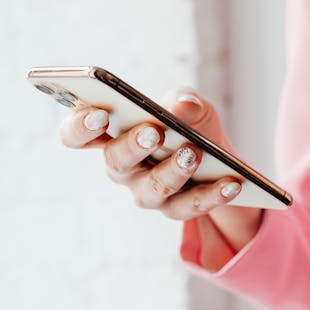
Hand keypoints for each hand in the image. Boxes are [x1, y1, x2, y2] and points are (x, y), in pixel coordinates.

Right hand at [59, 88, 245, 219]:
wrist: (219, 159)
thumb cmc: (190, 125)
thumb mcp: (191, 106)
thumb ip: (184, 101)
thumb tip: (181, 107)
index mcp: (112, 135)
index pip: (77, 134)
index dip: (80, 126)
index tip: (98, 114)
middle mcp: (122, 168)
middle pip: (115, 162)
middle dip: (133, 146)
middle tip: (153, 132)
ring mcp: (146, 192)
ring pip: (152, 189)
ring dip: (172, 172)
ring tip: (192, 154)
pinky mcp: (176, 209)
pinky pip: (191, 206)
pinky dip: (213, 194)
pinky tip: (232, 181)